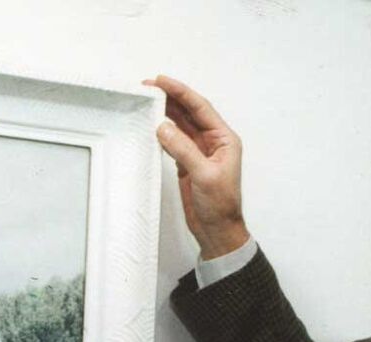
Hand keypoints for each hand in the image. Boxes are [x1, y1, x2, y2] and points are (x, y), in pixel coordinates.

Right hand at [146, 75, 248, 259]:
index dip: (181, 92)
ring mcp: (200, 152)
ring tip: (146, 101)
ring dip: (165, 113)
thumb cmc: (220, 206)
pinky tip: (151, 125)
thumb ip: (183, 149)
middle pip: (189, 112)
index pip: (200, 108)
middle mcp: (213, 142)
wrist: (217, 231)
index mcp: (224, 139)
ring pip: (180, 126)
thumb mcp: (203, 175)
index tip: (161, 81)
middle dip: (170, 98)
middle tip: (148, 87)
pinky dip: (162, 133)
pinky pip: (174, 142)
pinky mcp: (188, 164)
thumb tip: (163, 127)